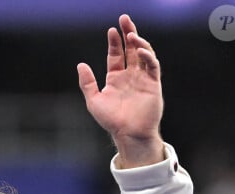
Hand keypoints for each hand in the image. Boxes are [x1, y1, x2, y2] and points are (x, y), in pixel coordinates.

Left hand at [77, 14, 163, 167]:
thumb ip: (87, 83)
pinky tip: (140, 50)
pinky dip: (148, 56)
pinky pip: (152, 66)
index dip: (114, 42)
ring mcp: (142, 79)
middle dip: (128, 33)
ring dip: (139, 42)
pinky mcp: (153, 84)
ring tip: (131, 33)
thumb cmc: (111, 121)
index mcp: (116, 78)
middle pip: (131, 49)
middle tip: (124, 19)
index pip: (116, 54)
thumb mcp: (94, 101)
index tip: (111, 30)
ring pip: (143, 54)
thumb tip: (80, 64)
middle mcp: (130, 76)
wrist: (128, 134)